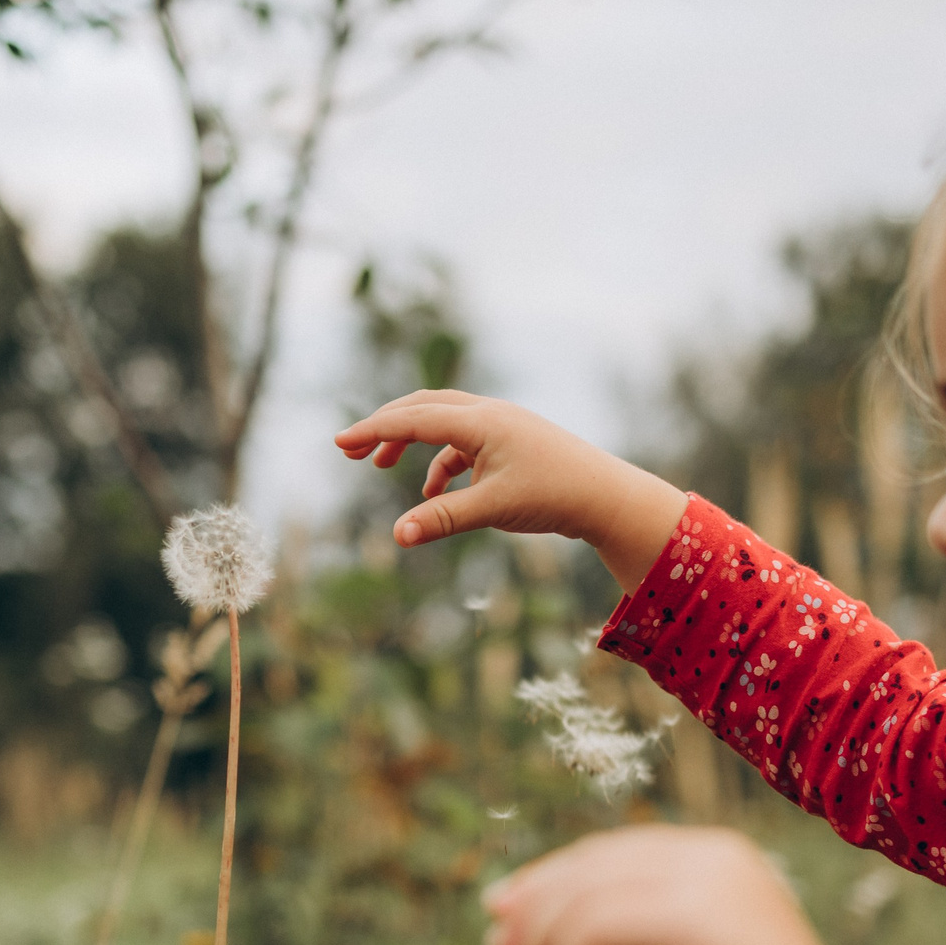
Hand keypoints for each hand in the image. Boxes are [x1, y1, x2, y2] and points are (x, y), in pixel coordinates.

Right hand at [333, 391, 687, 591]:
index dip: (373, 430)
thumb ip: (441, 518)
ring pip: (442, 421)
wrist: (606, 494)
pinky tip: (433, 493)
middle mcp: (488, 414)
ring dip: (410, 440)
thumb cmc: (553, 495)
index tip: (339, 443)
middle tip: (350, 449)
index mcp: (480, 421)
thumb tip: (396, 536)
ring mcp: (501, 425)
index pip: (413, 419)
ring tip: (382, 466)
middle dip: (384, 426)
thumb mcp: (492, 508)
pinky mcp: (511, 441)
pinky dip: (441, 462)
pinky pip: (464, 443)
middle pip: (422, 408)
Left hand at [484, 826, 878, 944]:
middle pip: (590, 865)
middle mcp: (710, 855)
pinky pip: (595, 925)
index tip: (505, 917)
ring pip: (584, 895)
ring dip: (541, 942)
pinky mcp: (690, 919)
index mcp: (715, 855)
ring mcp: (704, 881)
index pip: (609, 852)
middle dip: (535, 905)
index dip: (550, 880)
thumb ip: (621, 935)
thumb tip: (530, 929)